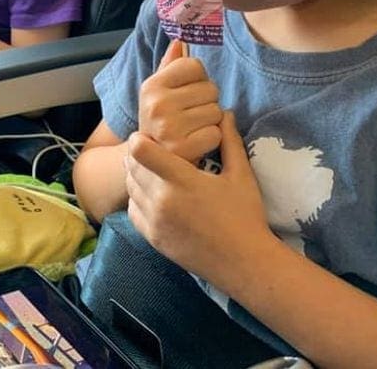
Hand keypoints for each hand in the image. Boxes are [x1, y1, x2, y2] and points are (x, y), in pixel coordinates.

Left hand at [125, 111, 273, 285]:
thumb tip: (225, 112)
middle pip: (131, 166)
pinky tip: (154, 194)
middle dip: (138, 155)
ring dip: (136, 175)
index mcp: (182, 180)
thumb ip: (229, 140)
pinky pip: (132, 209)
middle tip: (152, 151)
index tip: (151, 137)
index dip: (141, 139)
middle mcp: (162, 200)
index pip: (141, 150)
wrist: (245, 263)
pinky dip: (137, 198)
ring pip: (129, 187)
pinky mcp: (152, 238)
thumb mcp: (241, 175)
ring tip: (154, 171)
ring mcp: (155, 221)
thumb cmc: (246, 216)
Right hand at [137, 39, 222, 163]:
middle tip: (191, 116)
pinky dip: (212, 139)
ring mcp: (169, 127)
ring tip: (193, 129)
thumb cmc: (160, 121)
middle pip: (210, 88)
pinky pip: (217, 133)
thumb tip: (179, 40)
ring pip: (216, 111)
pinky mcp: (183, 148)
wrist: (149, 162)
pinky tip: (197, 143)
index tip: (186, 94)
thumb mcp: (158, 93)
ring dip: (210, 121)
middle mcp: (157, 104)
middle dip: (206, 101)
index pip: (194, 66)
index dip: (197, 79)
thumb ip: (170, 66)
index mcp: (151, 86)